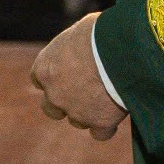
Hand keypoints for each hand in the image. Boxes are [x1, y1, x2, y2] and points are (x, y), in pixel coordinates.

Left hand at [29, 14, 126, 141]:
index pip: (39, 80)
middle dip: (65, 102)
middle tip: (84, 91)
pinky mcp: (99, 122)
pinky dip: (107, 126)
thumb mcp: (80, 31)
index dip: (54, 78)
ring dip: (88, 113)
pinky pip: (100, 133)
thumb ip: (73, 47)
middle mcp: (54, 94)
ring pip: (77, 120)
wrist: (125, 51)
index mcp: (45, 68)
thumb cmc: (103, 32)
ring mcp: (76, 111)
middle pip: (51, 108)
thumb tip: (82, 46)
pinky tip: (118, 113)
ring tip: (109, 95)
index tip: (67, 74)